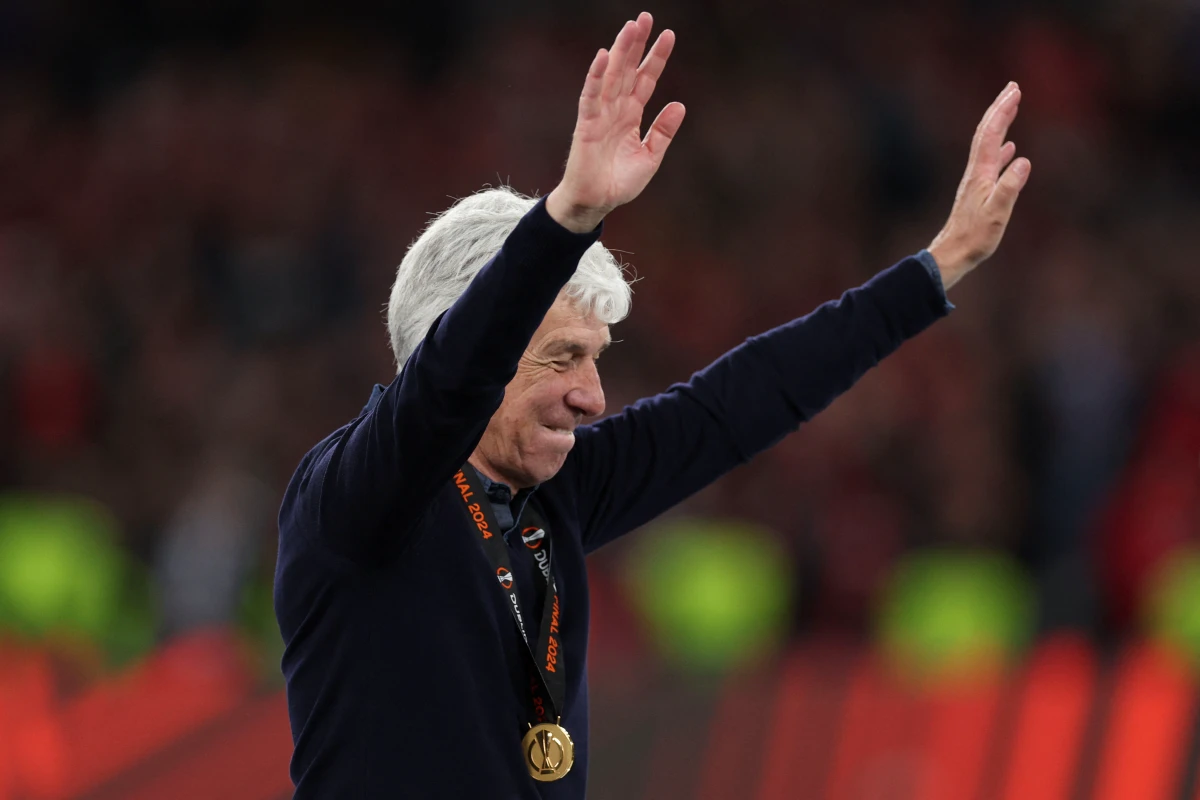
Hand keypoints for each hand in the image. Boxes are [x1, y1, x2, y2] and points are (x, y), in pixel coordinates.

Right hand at [546, 12, 685, 232]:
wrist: (596, 202)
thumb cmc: (619, 182)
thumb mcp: (650, 157)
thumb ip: (663, 132)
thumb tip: (679, 104)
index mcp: (632, 114)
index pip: (645, 79)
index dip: (656, 58)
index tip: (668, 34)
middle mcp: (616, 109)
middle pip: (627, 69)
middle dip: (636, 44)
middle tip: (646, 17)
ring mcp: (600, 114)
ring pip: (611, 76)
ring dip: (620, 51)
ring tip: (630, 27)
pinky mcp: (586, 125)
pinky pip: (591, 96)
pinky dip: (596, 76)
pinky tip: (604, 57)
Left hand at [928, 82, 1031, 289]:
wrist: (953, 252)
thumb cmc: (975, 237)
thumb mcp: (997, 214)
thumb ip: (1009, 187)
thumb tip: (1024, 160)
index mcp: (981, 173)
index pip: (993, 134)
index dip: (1003, 111)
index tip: (1016, 91)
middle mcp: (977, 172)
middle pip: (987, 132)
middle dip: (1000, 108)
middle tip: (1013, 87)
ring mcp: (977, 180)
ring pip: (990, 144)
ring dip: (1001, 123)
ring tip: (1011, 108)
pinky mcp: (979, 191)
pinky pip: (993, 162)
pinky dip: (1002, 149)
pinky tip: (1011, 149)